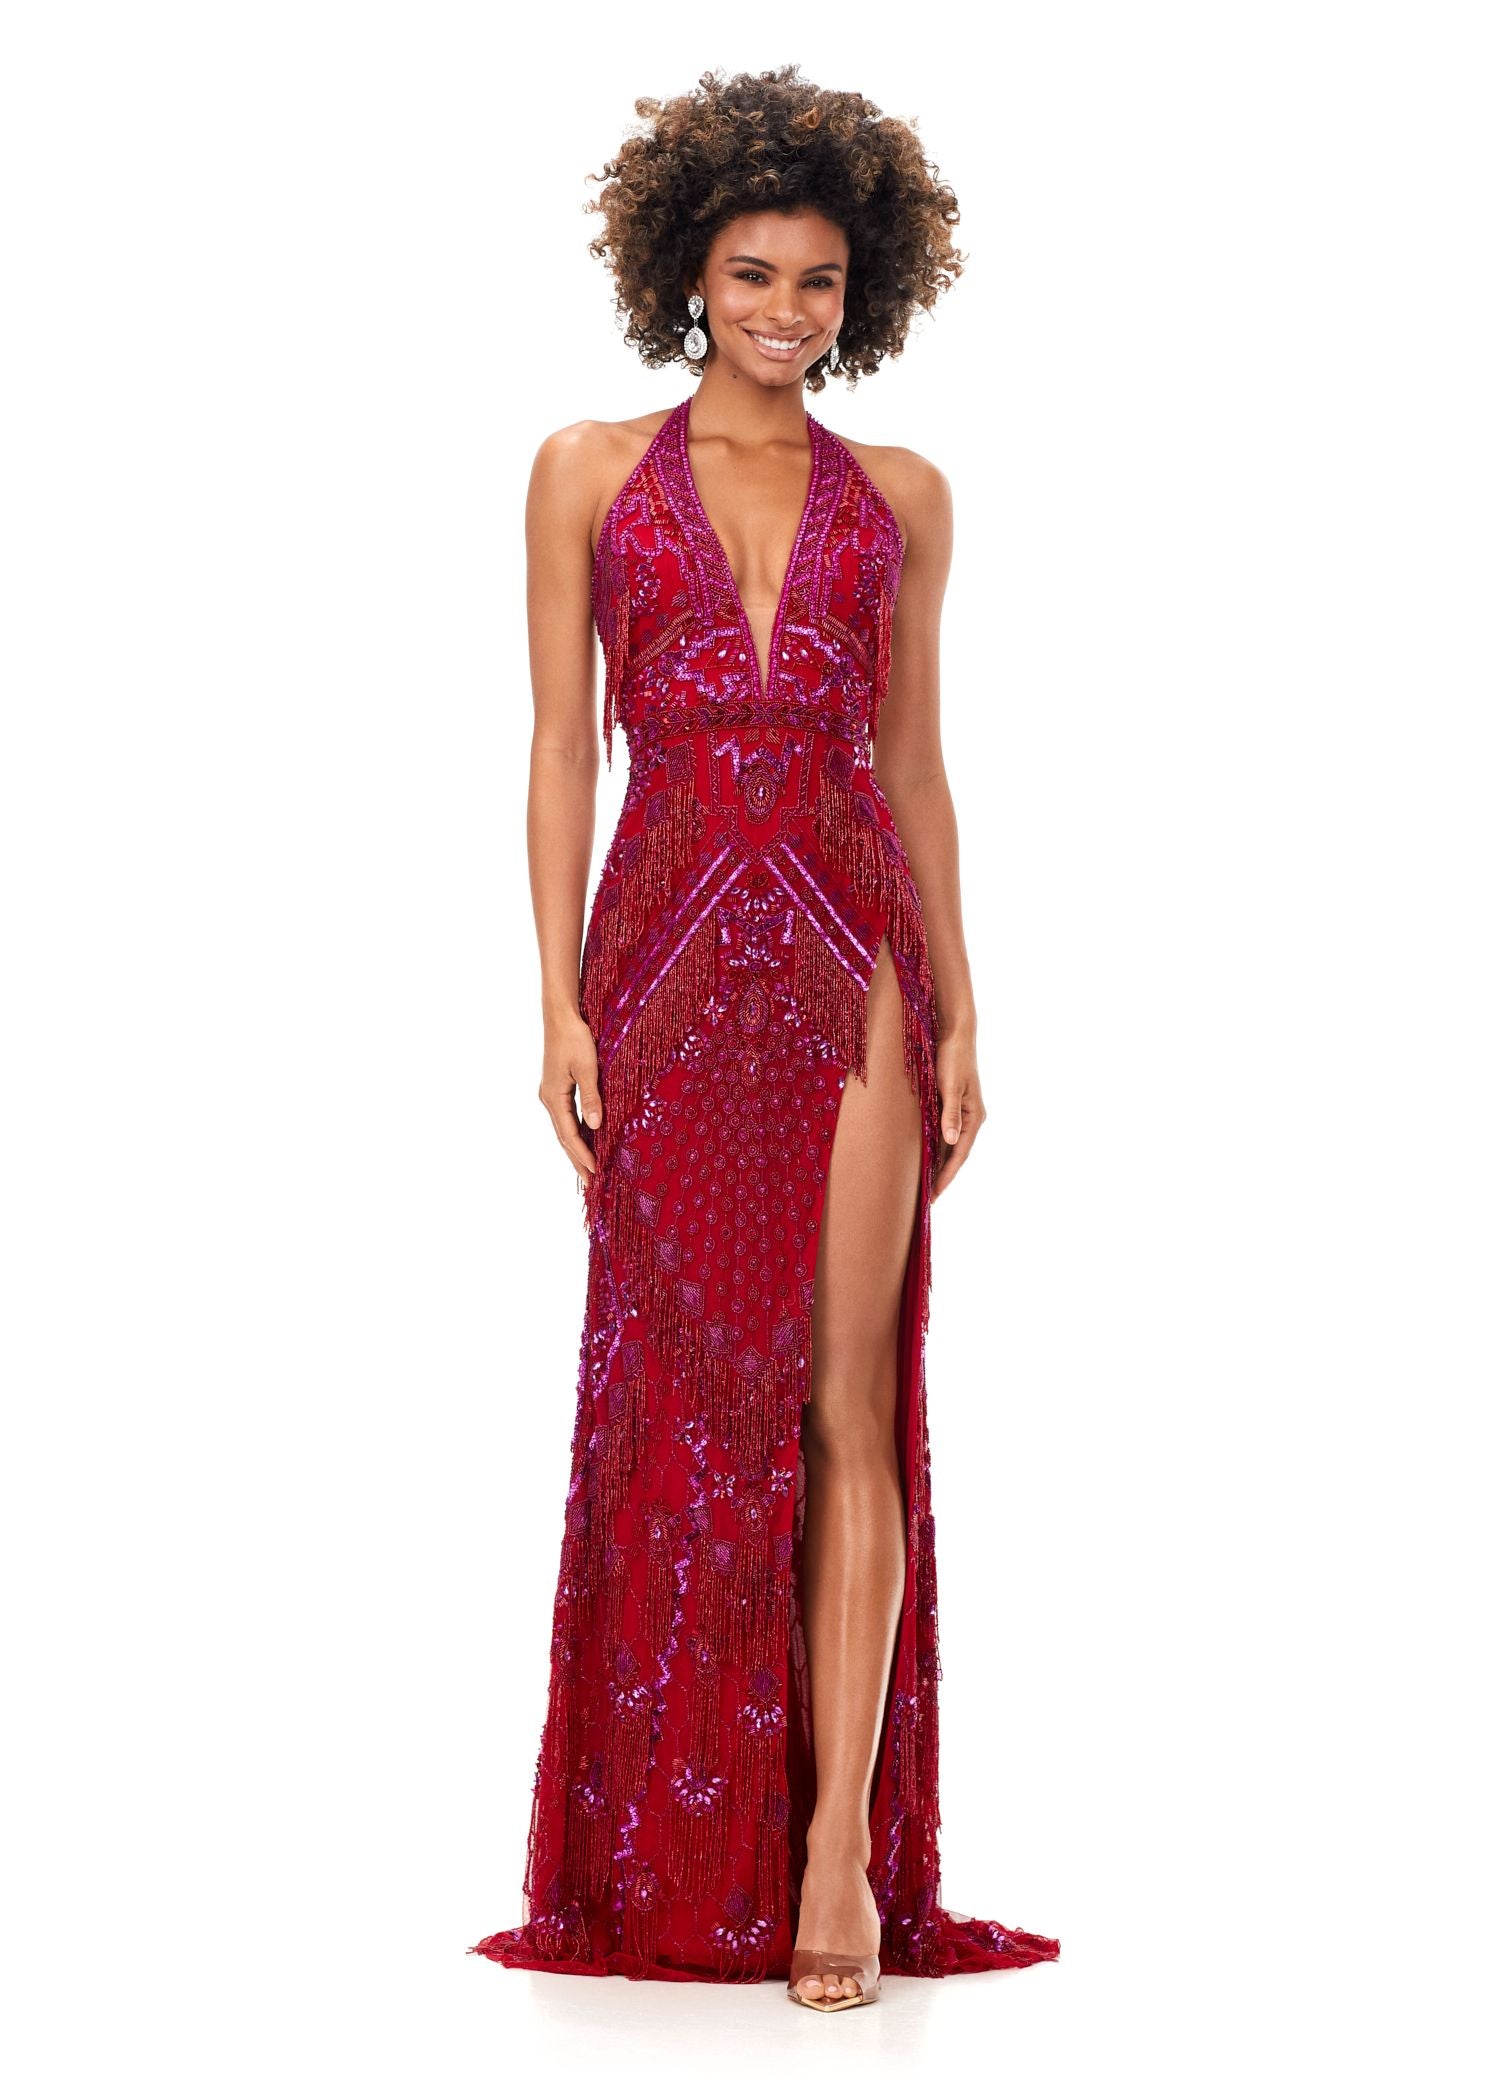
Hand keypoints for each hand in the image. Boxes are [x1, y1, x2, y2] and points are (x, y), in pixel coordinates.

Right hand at [540, 1011, 603, 1187]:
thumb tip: (595, 1127)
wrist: (561, 1015)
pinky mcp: (557, 1087)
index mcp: (553, 1097)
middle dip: (577, 1160)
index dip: (582, 1155)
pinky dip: (576, 1133)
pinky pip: (567, 1117)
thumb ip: (591, 1098)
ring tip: (588, 1169)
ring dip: (576, 1149)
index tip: (595, 1173)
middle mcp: (549, 1098)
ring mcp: (552, 1094)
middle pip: (564, 1137)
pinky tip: (586, 1140)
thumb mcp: (587, 1068)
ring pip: (564, 1129)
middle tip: (591, 1183)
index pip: (569, 1135)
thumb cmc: (575, 1038)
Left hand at [929, 1030, 984, 1201]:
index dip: (946, 1176)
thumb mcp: (950, 1086)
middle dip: (942, 1175)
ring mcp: (961, 1111)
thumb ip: (950, 1113)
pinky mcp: (950, 1104)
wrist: (954, 1032)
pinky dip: (933, 1147)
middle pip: (955, 1154)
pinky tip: (922, 1156)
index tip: (934, 1195)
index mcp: (974, 1116)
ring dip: (937, 1163)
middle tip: (927, 1198)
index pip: (959, 1154)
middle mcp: (970, 1117)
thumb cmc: (952, 1057)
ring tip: (923, 1184)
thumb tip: (951, 1141)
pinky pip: (942, 1133)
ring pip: (948, 1145)